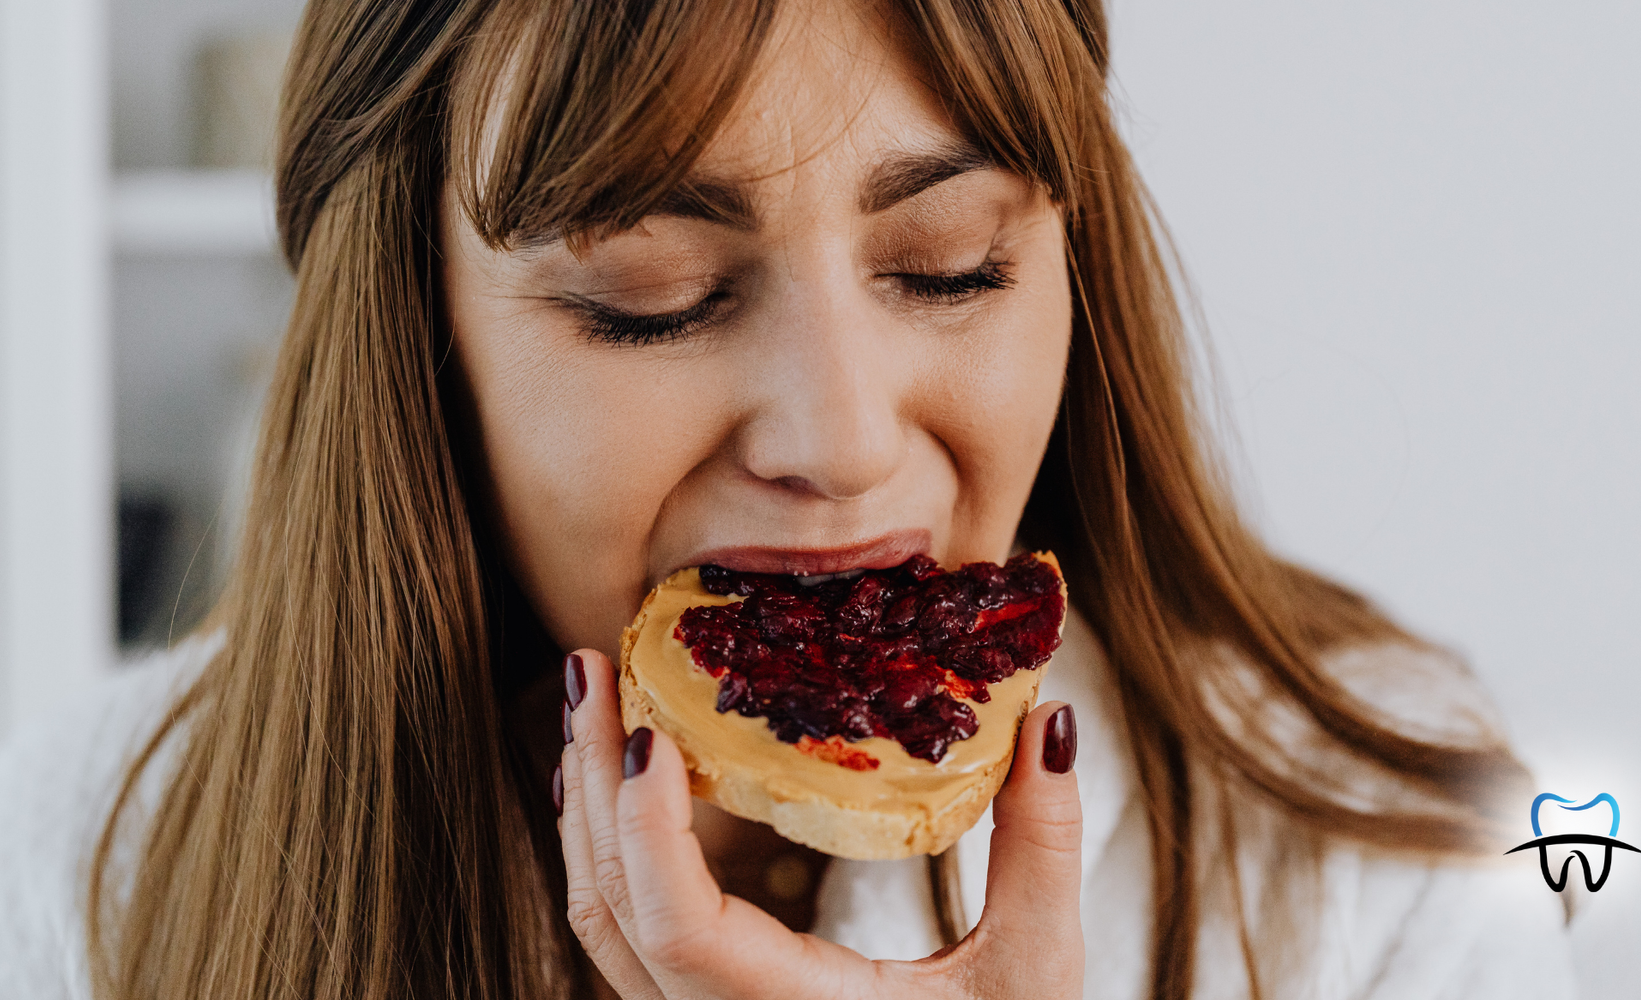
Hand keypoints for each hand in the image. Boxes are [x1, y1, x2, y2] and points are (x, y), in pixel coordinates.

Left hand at [556, 649, 1085, 998]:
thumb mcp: (1034, 970)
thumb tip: (1052, 719)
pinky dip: (612, 850)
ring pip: (603, 922)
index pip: (674, 925)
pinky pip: (627, 932)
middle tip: (591, 670)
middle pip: (610, 908)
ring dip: (588, 809)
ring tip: (594, 703)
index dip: (644, 827)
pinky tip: (625, 784)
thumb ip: (1041, 847)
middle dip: (589, 781)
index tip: (648, 733)